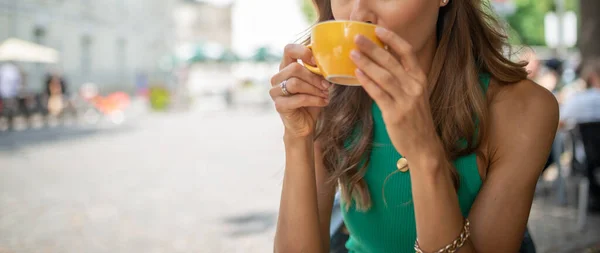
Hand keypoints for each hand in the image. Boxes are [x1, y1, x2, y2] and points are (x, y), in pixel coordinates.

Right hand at [270, 44, 331, 137]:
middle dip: (314, 77)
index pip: (289, 49)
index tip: (317, 62)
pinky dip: (315, 100)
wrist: (305, 125)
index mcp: (286, 67)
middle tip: (326, 85)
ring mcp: (275, 92)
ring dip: (315, 89)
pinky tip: (324, 102)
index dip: (303, 52)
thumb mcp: (316, 83)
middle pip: (294, 68)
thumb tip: (329, 61)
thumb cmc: (311, 101)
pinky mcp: (279, 105)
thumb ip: (317, 71)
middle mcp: (277, 78)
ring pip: (295, 83)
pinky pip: (299, 99)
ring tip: (325, 94)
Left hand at [350, 27, 442, 165]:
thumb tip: (379, 61)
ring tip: (353, 54)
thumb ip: (401, 78)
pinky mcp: (395, 114)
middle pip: (392, 62)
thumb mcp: (414, 94)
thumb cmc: (415, 118)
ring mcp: (406, 101)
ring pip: (384, 76)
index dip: (393, 39)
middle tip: (357, 39)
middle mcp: (415, 87)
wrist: (424, 145)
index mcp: (420, 79)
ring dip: (367, 64)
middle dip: (373, 48)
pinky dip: (367, 83)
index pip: (407, 52)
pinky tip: (357, 74)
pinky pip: (378, 94)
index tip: (378, 29)